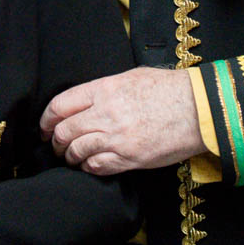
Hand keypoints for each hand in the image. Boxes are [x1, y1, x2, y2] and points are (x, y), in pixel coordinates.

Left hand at [41, 66, 203, 173]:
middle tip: (54, 145)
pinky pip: (97, 167)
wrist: (199, 109)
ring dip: (70, 157)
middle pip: (64, 131)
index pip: (61, 105)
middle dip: (54, 141)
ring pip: (77, 151)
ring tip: (72, 157)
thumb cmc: (169, 89)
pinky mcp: (130, 158)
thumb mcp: (132, 77)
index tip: (44, 126)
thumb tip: (86, 100)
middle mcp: (106, 113)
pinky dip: (88, 167)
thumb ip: (104, 89)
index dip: (46, 119)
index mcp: (104, 89)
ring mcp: (117, 138)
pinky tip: (91, 164)